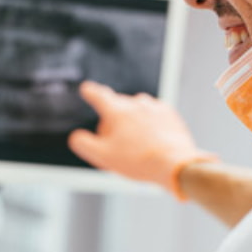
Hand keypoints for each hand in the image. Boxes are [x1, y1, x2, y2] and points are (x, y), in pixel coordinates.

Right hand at [68, 81, 216, 199]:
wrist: (174, 163)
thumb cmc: (138, 161)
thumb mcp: (102, 157)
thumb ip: (84, 144)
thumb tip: (76, 137)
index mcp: (116, 111)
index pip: (99, 96)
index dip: (91, 92)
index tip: (87, 88)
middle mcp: (135, 103)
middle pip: (117, 106)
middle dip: (113, 119)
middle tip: (115, 142)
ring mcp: (154, 107)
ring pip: (136, 109)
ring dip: (132, 121)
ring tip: (135, 144)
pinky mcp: (169, 114)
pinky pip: (153, 115)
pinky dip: (149, 124)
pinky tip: (151, 141)